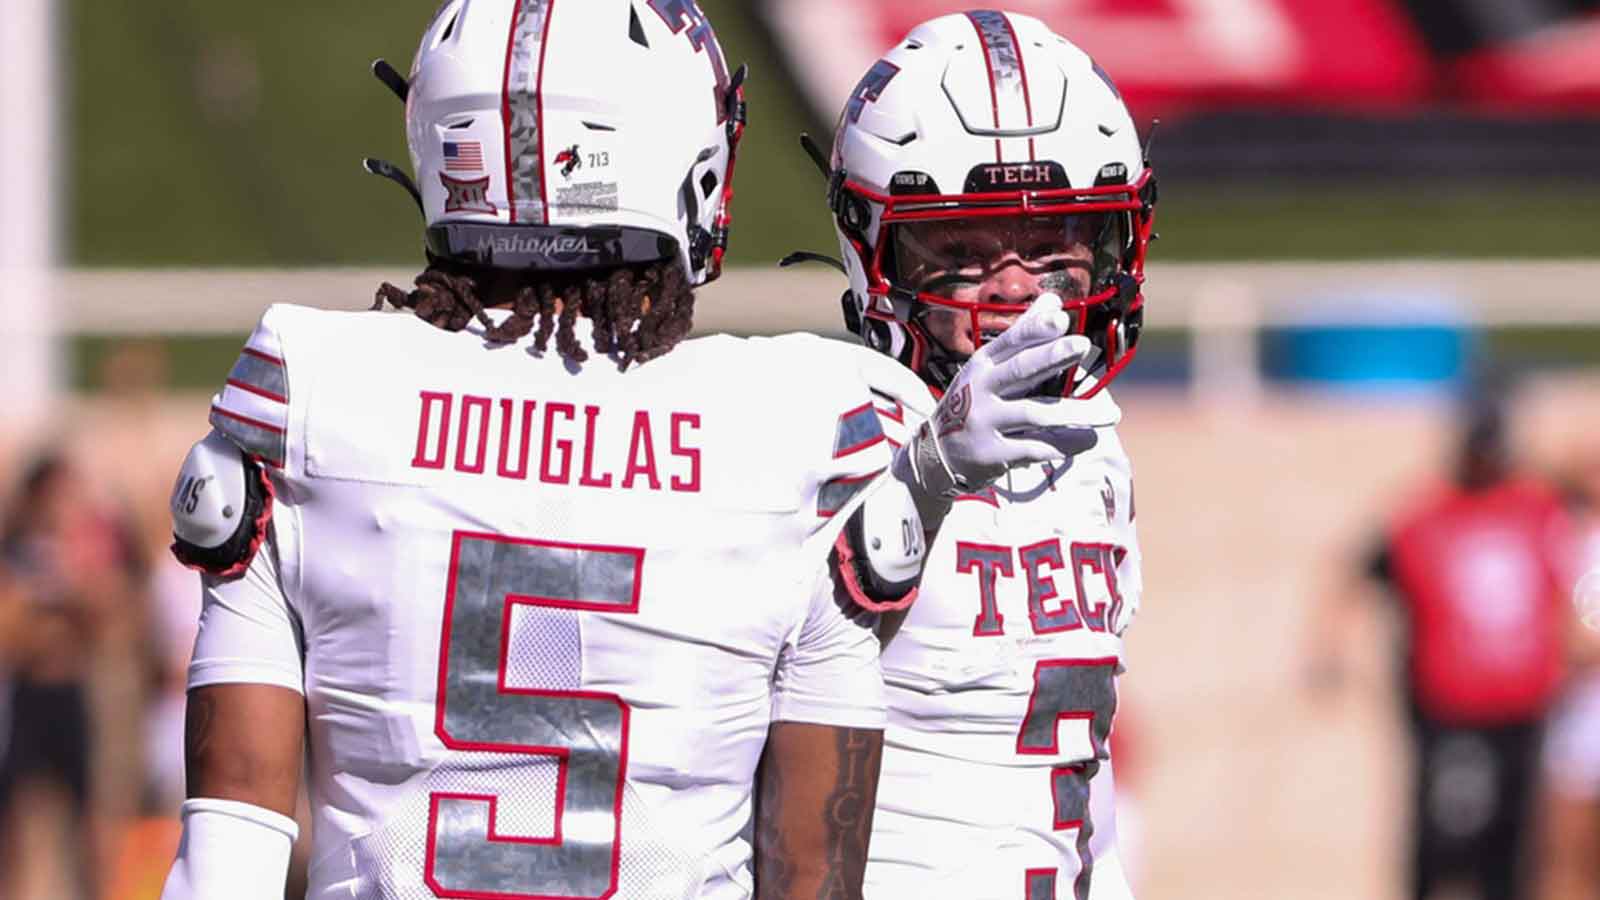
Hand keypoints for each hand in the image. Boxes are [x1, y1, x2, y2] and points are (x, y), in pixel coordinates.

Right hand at [895, 294, 1112, 507]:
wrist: (936, 457)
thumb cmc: (972, 403)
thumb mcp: (987, 369)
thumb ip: (1022, 336)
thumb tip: (1051, 300)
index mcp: (982, 366)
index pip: (1010, 342)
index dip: (1035, 329)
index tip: (1061, 317)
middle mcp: (980, 391)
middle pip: (1019, 370)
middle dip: (1051, 356)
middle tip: (1081, 344)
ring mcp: (985, 423)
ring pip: (1036, 414)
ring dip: (1076, 413)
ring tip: (1110, 414)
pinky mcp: (992, 454)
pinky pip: (1036, 448)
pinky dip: (1065, 444)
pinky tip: (1088, 440)